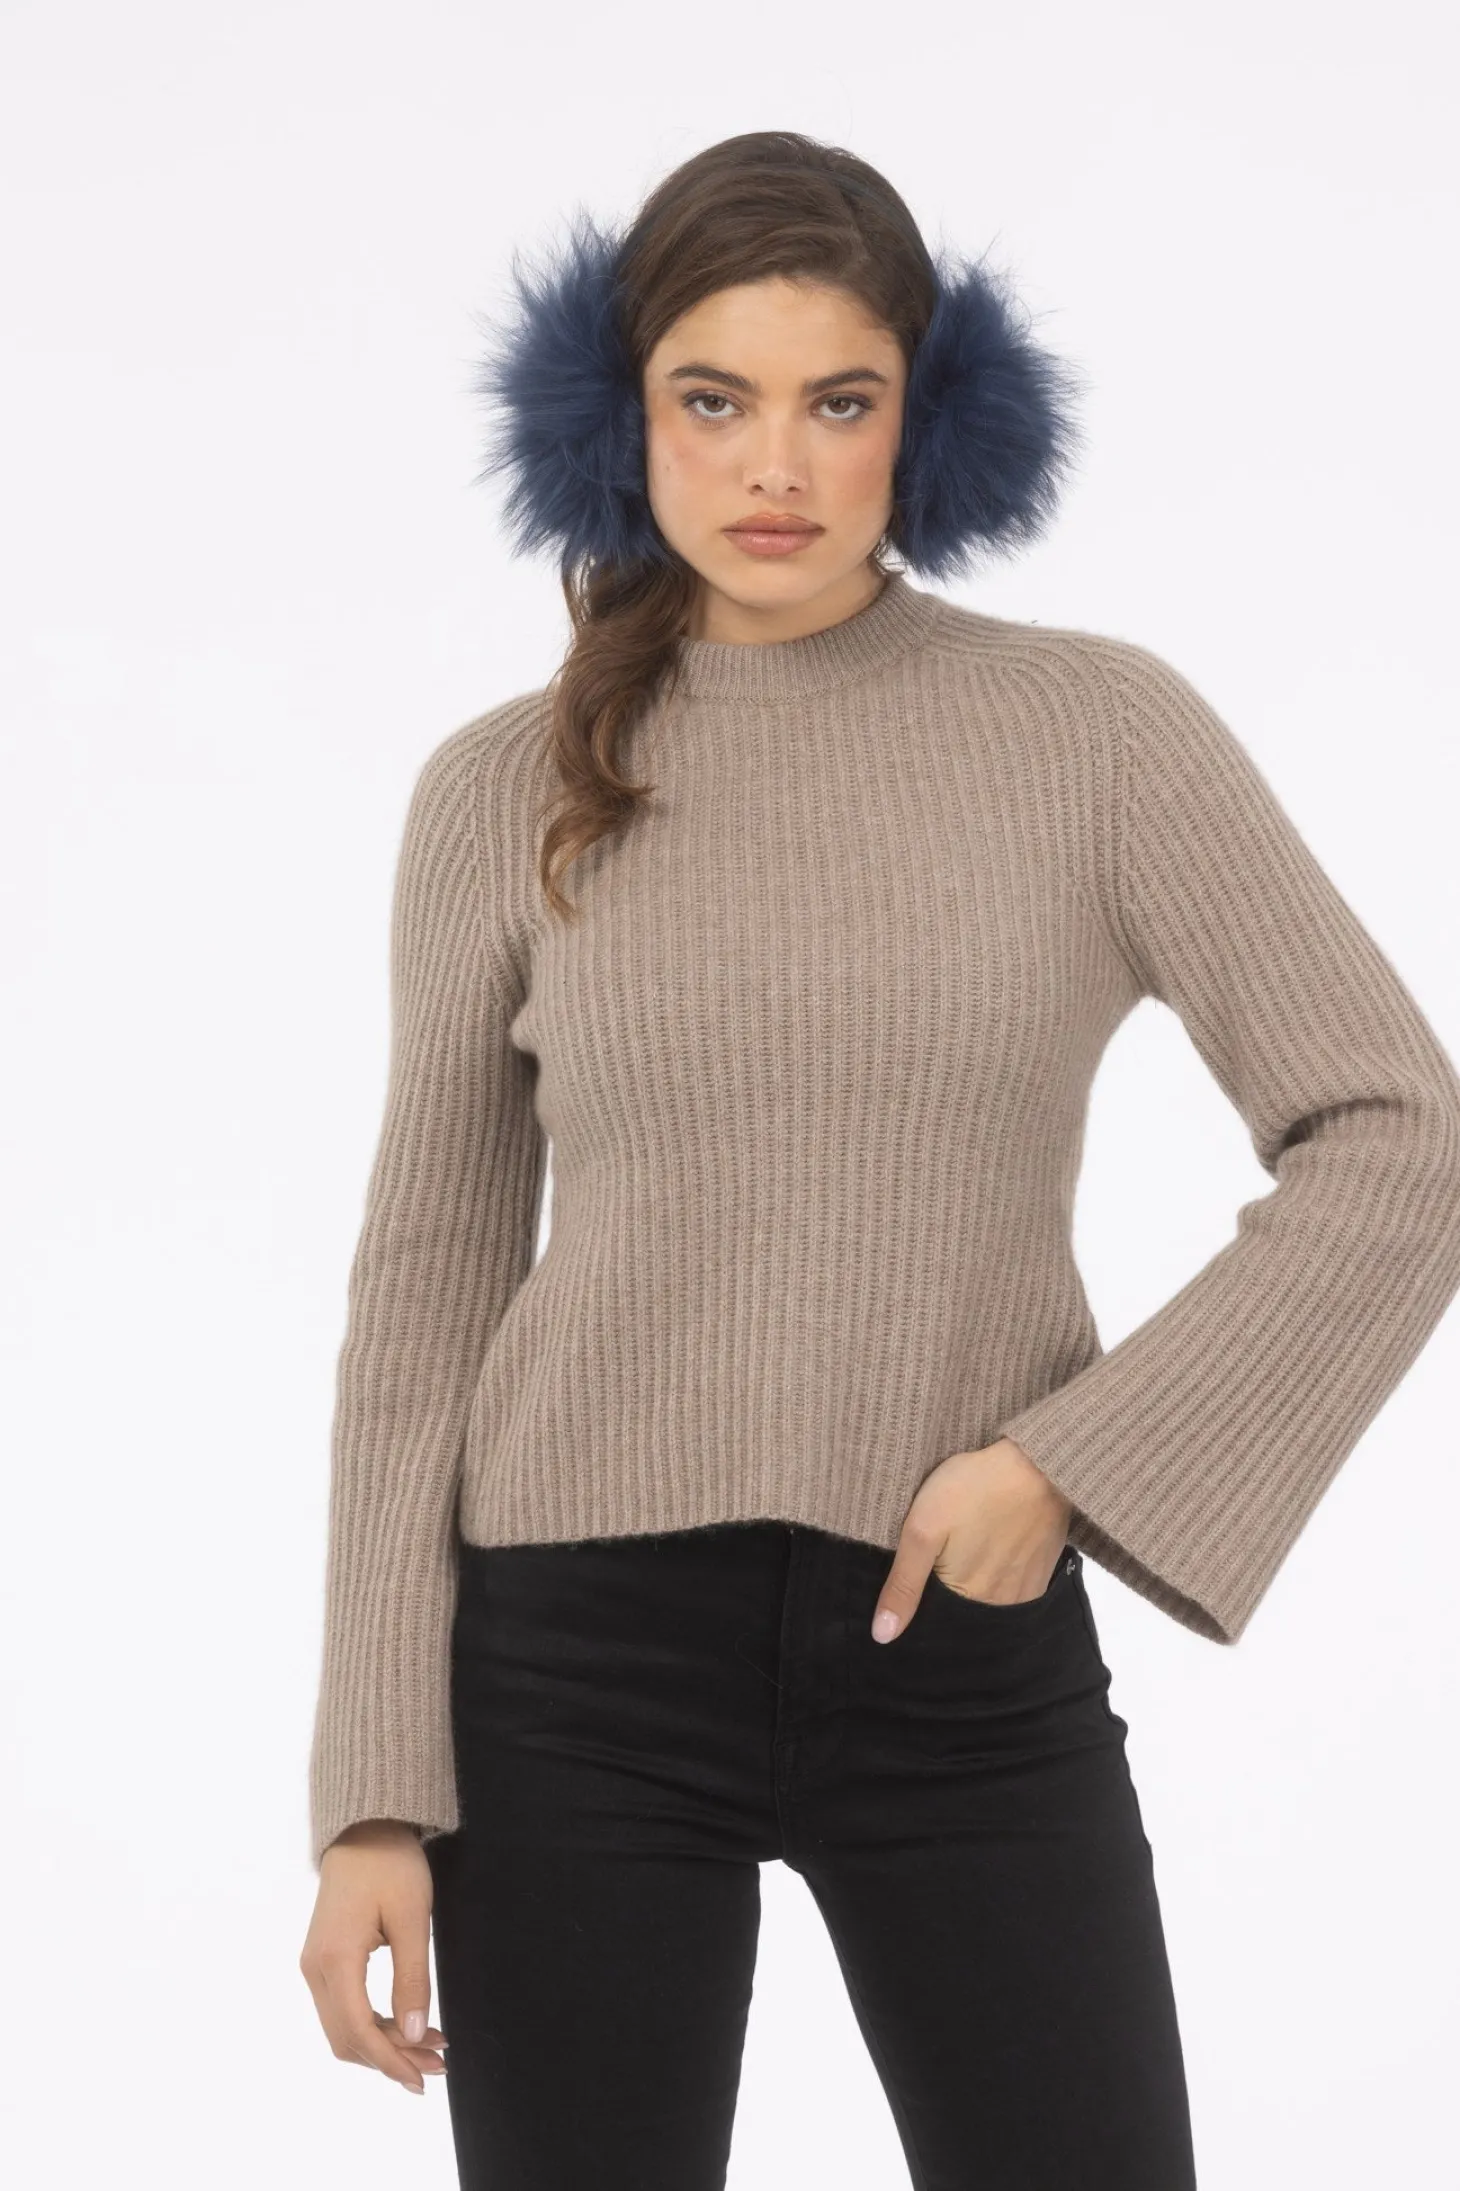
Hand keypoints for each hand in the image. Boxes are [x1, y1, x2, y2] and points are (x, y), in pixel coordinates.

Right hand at [299, 1819, 446, 2094]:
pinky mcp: (323, 1960)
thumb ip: (412, 1978)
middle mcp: (315, 1968)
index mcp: (336, 1959)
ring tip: (429, 2049)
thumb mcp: (413, 1918)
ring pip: (343, 2027)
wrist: (362, 1829)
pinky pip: (343, 2008)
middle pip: (347, 2037)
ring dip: (383, 2045)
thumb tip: (414, 2035)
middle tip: (437, 2065)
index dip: (390, 2061)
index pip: (358, 2031)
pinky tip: (406, 2025)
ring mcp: (315, 1965)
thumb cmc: (391, 1865)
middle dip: (391, 2058)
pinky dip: (373, 2025)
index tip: (423, 2079)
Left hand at [871, 1438, 1073, 1641]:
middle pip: (964, 1613)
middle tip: (944, 1554)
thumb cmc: (973, 1489)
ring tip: (967, 1550)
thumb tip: (883, 1635)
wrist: (1035, 1463)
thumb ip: (903, 1585)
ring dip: (975, 1586)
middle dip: (947, 1595)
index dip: (921, 1604)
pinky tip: (992, 1550)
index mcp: (967, 1600)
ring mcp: (1024, 1591)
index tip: (919, 1575)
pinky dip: (999, 1577)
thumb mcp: (922, 1530)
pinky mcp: (1041, 1573)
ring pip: (989, 1602)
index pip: (936, 1620)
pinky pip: (1014, 1590)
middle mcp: (999, 1606)